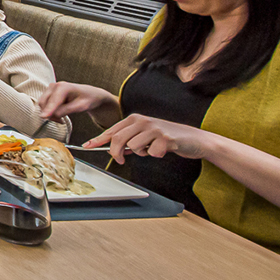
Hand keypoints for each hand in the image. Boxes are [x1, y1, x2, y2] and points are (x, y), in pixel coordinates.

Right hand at [38, 81, 118, 119]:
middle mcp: (54, 85)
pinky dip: (49, 111)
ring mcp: (50, 88)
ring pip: (42, 104)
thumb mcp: (80, 107)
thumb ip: (65, 110)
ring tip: (62, 117)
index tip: (43, 117)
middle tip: (62, 121)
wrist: (89, 94)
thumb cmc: (87, 100)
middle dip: (50, 114)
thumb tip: (50, 115)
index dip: (48, 110)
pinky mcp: (48, 92)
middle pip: (44, 102)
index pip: (53, 101)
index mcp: (63, 87)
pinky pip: (44, 104)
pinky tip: (59, 113)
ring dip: (50, 113)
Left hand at [85, 114, 215, 163]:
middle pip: (118, 139)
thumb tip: (112, 150)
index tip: (86, 146)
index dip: (98, 139)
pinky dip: (156, 155)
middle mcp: (142, 120)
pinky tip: (164, 150)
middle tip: (121, 160)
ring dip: (141, 153)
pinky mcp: (166, 138)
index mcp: (135, 119)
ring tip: (152, 149)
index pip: (112, 130)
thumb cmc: (166, 138)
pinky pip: (152, 153)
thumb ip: (129, 141)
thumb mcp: (144, 136)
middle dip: (116, 152)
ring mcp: (154, 128)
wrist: (193, 138)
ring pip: (133, 147)